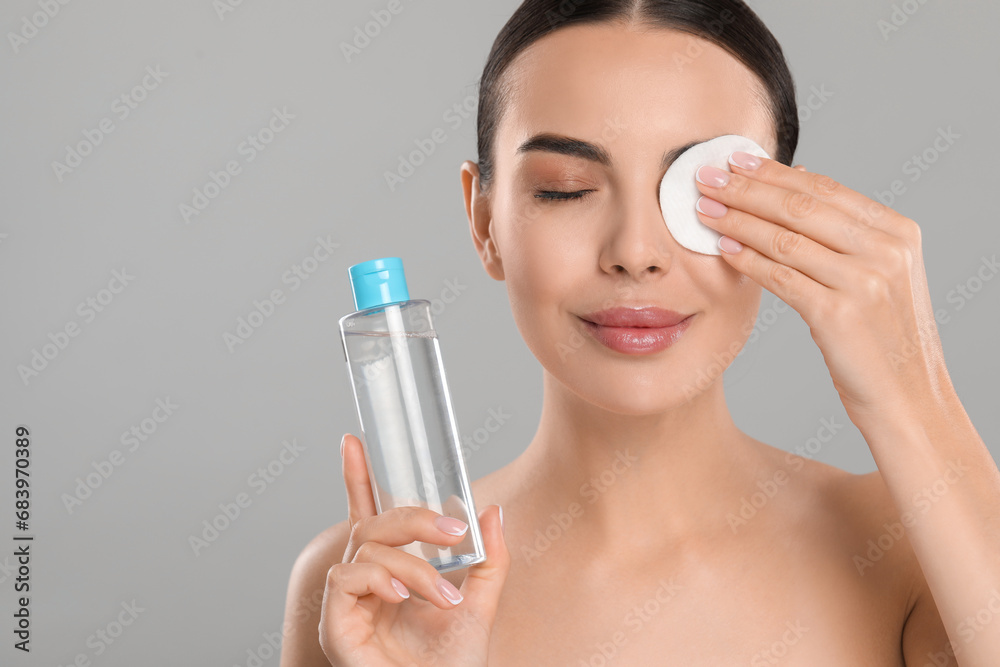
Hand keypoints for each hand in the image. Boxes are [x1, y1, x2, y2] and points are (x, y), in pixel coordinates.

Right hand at [319, 434, 509, 665]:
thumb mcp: (480, 605)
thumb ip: (487, 560)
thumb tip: (492, 511)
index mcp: (391, 573)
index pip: (369, 516)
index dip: (359, 479)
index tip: (355, 440)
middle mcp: (364, 584)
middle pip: (373, 525)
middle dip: (414, 519)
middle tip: (453, 531)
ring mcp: (346, 603)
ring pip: (367, 549)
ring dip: (412, 565)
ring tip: (440, 597)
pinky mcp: (335, 624)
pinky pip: (345, 577)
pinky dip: (379, 579)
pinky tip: (403, 597)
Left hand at [693, 154, 949, 425]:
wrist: (909, 398)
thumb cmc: (883, 337)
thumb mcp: (881, 274)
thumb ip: (846, 232)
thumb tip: (796, 181)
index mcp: (898, 232)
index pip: (825, 189)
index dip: (775, 172)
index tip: (736, 160)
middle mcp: (886, 251)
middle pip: (801, 206)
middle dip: (747, 188)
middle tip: (706, 176)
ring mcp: (865, 281)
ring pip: (785, 238)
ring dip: (738, 220)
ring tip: (704, 209)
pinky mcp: (839, 314)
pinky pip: (781, 277)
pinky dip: (748, 260)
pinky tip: (723, 248)